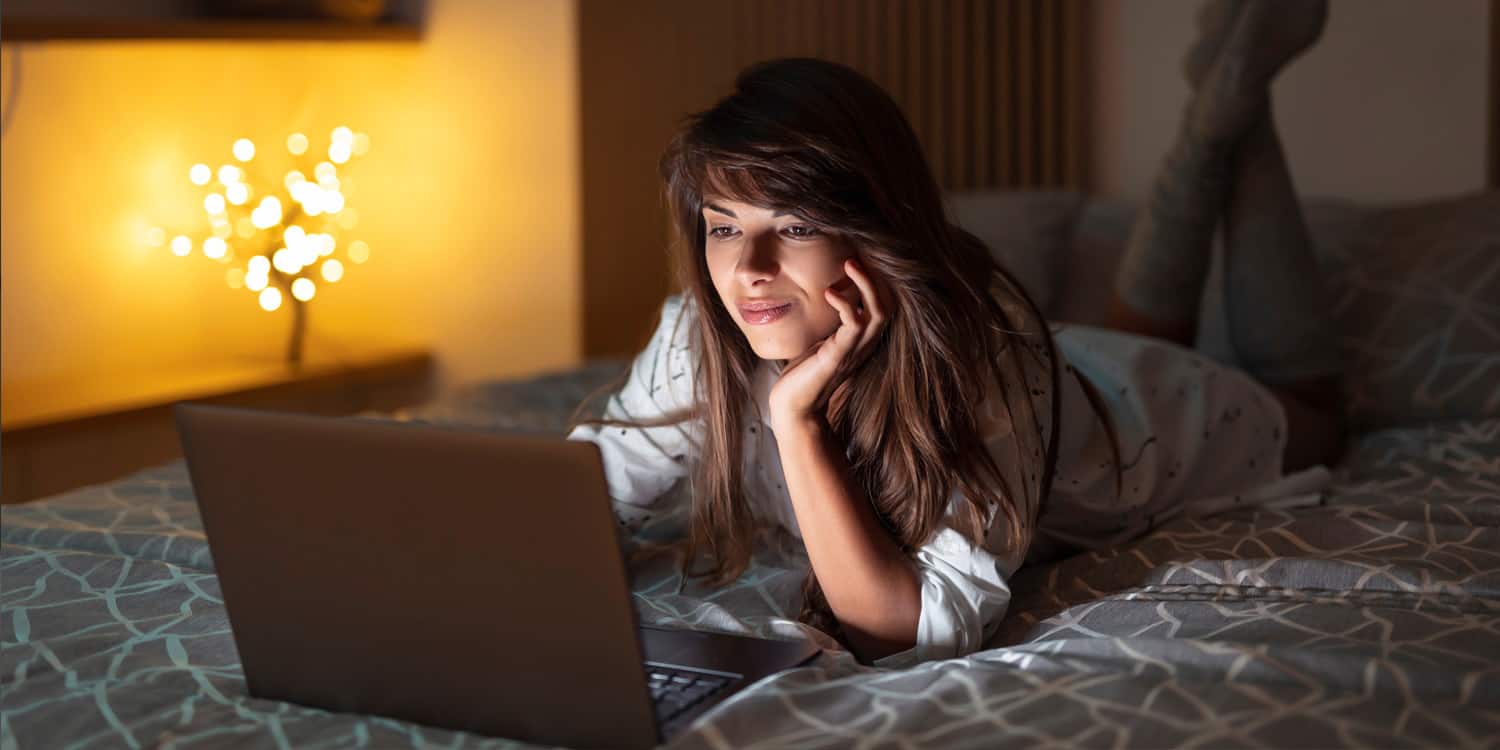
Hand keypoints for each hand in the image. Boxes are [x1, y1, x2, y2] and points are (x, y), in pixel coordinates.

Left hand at [768, 258, 888, 430]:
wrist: (793, 408)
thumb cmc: (803, 374)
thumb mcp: (820, 339)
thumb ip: (829, 321)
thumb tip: (826, 292)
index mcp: (862, 339)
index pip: (883, 303)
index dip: (877, 280)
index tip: (861, 256)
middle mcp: (864, 344)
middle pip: (889, 303)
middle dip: (877, 276)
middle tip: (858, 254)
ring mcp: (854, 351)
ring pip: (878, 312)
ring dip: (866, 285)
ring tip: (850, 263)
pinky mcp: (838, 357)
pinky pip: (853, 326)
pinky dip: (845, 305)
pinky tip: (829, 292)